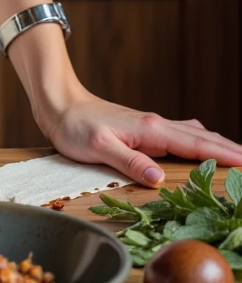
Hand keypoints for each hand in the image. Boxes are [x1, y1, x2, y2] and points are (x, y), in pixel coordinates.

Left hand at [40, 89, 241, 186]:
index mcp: (151, 129)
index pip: (197, 144)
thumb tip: (158, 178)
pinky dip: (200, 143)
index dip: (225, 155)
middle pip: (203, 138)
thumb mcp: (98, 147)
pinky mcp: (144, 131)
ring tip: (239, 158)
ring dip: (218, 146)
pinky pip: (181, 136)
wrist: (59, 104)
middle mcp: (157, 125)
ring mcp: (152, 127)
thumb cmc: (75, 126)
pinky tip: (203, 147)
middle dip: (231, 150)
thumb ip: (129, 161)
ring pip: (195, 135)